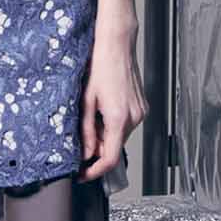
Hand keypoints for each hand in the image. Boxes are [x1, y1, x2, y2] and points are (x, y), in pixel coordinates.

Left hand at [77, 19, 147, 182]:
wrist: (116, 45)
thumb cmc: (100, 66)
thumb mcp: (85, 101)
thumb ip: (86, 131)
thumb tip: (84, 153)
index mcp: (119, 118)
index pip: (111, 159)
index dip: (95, 171)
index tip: (82, 175)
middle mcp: (134, 117)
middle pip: (115, 148)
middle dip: (97, 150)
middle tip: (79, 141)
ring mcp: (140, 112)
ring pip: (120, 137)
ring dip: (104, 136)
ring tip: (91, 116)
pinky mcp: (141, 107)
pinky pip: (125, 125)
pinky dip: (112, 126)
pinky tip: (102, 110)